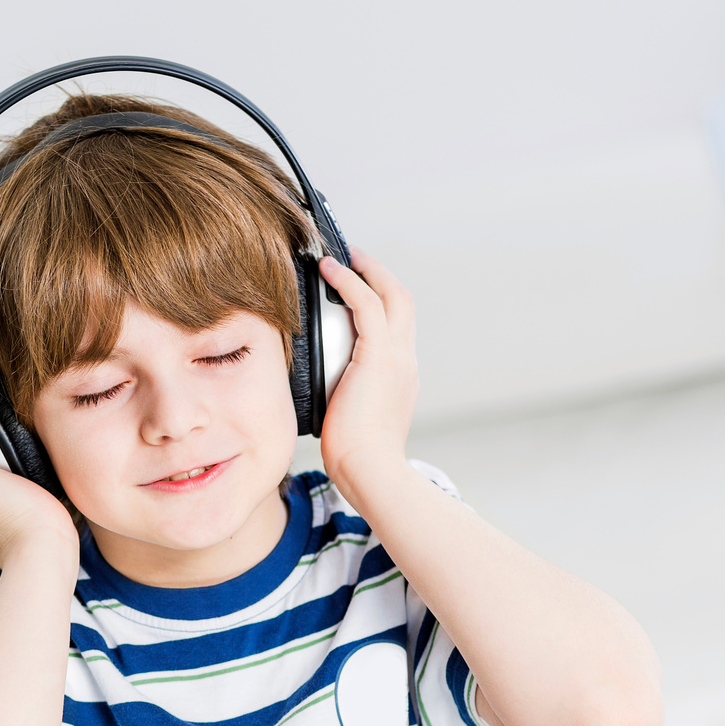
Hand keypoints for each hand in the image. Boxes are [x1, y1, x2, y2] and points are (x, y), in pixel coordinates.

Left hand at [316, 251, 419, 482]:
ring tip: (342, 257)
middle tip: (357, 259)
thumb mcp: (351, 417)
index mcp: (401, 377)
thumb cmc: (357, 456)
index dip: (382, 303)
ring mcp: (396, 356)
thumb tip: (319, 390)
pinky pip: (366, 304)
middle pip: (403, 302)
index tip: (362, 290)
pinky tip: (330, 270)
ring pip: (391, 295)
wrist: (370, 469)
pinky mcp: (378, 355)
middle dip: (381, 275)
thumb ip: (344, 396)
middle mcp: (405, 361)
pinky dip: (348, 281)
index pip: (398, 328)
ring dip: (367, 270)